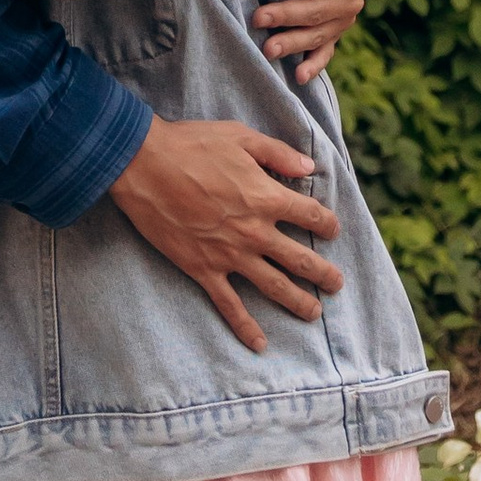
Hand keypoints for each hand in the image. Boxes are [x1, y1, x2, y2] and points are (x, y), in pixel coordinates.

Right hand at [107, 116, 342, 353]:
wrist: (144, 165)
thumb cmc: (192, 144)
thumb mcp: (239, 136)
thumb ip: (277, 153)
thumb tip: (309, 167)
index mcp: (265, 196)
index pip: (310, 216)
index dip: (327, 223)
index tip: (332, 230)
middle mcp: (254, 231)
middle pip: (300, 259)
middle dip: (323, 274)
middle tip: (336, 284)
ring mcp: (230, 254)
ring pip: (275, 286)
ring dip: (299, 302)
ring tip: (314, 312)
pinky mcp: (204, 269)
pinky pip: (230, 305)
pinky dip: (246, 327)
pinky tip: (260, 344)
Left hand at [252, 0, 368, 81]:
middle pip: (318, 9)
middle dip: (286, 14)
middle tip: (257, 18)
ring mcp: (344, 19)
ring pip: (319, 35)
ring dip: (293, 43)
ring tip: (268, 49)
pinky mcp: (336, 34)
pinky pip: (326, 53)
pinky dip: (314, 65)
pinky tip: (299, 76)